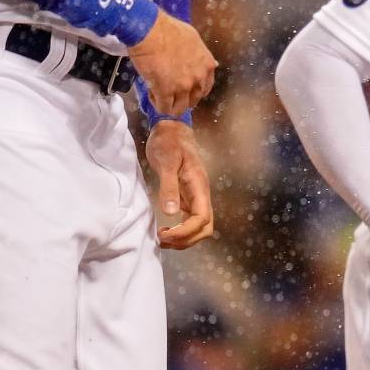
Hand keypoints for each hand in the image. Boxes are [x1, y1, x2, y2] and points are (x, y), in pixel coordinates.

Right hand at [130, 11, 216, 114]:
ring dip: (169, 104)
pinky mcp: (165, 91)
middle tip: (169, 90)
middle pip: (193, 100)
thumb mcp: (194, 40)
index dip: (193, 89)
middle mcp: (199, 78)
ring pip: (179, 108)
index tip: (182, 86)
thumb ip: (201, 56)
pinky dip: (157, 105)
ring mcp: (183, 86)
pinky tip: (151, 93)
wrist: (150, 31)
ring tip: (158, 92)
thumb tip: (208, 64)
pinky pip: (164, 108)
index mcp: (207, 64)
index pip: (205, 87)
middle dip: (181, 98)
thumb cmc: (168, 30)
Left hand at [144, 118, 213, 248]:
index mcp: (199, 186)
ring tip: (163, 238)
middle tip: (164, 240)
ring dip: (184, 238)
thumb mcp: (166, 162)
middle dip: (187, 240)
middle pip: (205, 227)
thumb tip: (170, 213)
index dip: (185, 232)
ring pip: (200, 226)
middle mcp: (201, 194)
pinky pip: (191, 219)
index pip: (201, 218)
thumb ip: (169, 187)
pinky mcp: (188, 196)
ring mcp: (196, 196)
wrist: (172, 129)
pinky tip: (166, 230)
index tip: (164, 235)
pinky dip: (181, 230)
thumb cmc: (168, 143)